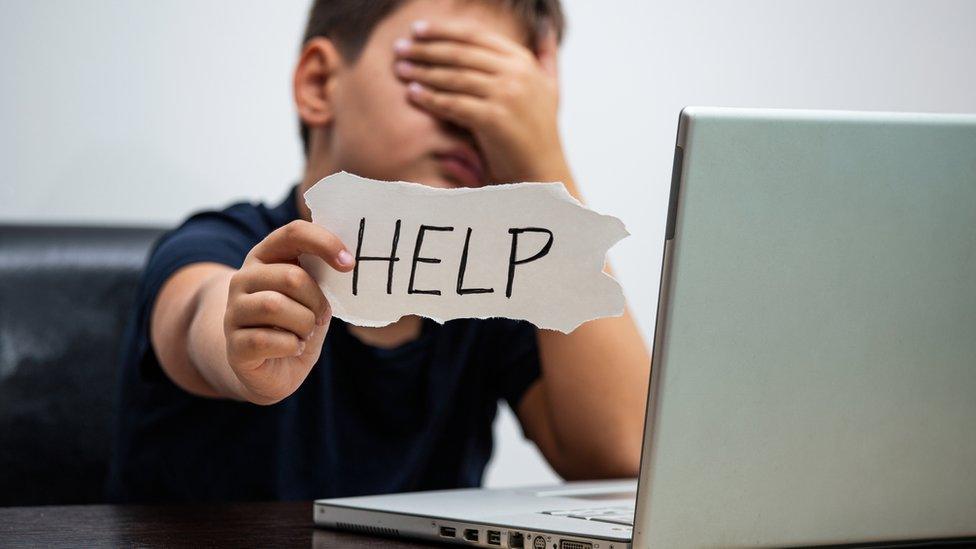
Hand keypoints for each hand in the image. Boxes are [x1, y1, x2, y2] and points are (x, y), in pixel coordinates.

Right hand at [224, 220, 353, 404]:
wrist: (273, 369)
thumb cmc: (297, 324)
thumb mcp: (313, 294)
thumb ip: (321, 274)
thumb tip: (347, 260)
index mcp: (265, 257)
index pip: (294, 233)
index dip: (325, 243)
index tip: (349, 264)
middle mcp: (243, 279)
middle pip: (292, 276)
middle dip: (317, 301)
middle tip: (320, 317)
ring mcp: (233, 311)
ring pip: (276, 306)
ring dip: (304, 325)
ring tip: (304, 333)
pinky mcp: (234, 345)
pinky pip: (267, 339)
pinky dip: (292, 346)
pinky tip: (292, 347)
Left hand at [393, 19, 567, 183]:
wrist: (544, 171)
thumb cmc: (540, 132)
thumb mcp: (550, 88)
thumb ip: (546, 56)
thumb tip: (545, 25)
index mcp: (524, 61)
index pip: (476, 35)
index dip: (443, 30)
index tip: (418, 29)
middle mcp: (517, 73)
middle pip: (460, 53)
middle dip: (426, 49)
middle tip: (399, 48)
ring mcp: (507, 95)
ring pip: (454, 77)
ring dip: (423, 71)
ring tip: (400, 69)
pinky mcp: (494, 118)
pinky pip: (453, 104)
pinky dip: (430, 98)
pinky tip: (412, 94)